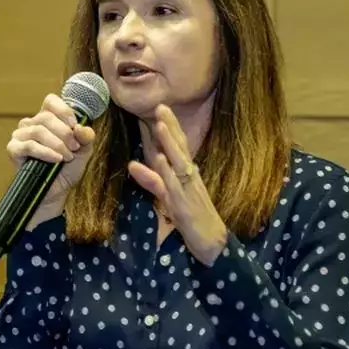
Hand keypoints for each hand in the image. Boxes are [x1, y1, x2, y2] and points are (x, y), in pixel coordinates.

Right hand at [7, 93, 96, 226]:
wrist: (56, 193)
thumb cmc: (67, 170)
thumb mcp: (82, 152)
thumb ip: (85, 138)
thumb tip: (82, 128)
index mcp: (46, 119)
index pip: (50, 101)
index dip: (64, 110)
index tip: (75, 126)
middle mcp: (31, 124)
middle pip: (46, 117)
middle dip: (64, 133)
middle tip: (74, 148)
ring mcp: (20, 136)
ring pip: (38, 130)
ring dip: (57, 144)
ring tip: (66, 157)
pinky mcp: (14, 150)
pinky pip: (29, 145)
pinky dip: (46, 152)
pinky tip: (56, 160)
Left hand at [128, 104, 227, 265]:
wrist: (212, 242)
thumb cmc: (192, 217)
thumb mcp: (170, 196)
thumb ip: (154, 180)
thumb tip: (136, 165)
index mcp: (188, 174)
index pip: (180, 146)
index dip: (171, 127)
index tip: (162, 107)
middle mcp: (189, 178)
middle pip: (180, 148)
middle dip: (170, 127)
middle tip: (161, 106)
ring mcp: (187, 191)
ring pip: (178, 164)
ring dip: (169, 144)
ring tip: (159, 125)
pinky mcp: (184, 206)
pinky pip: (173, 189)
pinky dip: (165, 174)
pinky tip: (159, 160)